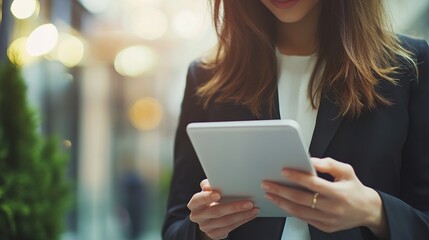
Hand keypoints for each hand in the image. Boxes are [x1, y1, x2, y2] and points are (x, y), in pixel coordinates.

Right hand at [187, 179, 259, 239]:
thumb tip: (209, 186)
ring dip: (242, 215)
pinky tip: (250, 215)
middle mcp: (198, 216)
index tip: (218, 194)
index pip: (198, 200)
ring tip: (254, 208)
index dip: (207, 197)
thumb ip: (208, 184)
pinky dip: (242, 220)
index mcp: (194, 204)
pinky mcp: (214, 234)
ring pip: (226, 221)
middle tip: (249, 202)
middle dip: (234, 207)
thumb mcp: (208, 190)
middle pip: (216, 212)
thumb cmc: (210, 198)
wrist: (209, 216)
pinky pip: (230, 228)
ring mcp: (206, 227)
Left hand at [261, 158, 386, 237]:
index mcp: (338, 193)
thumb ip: (329, 164)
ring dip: (281, 202)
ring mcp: (328, 220)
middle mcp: (332, 208)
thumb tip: (310, 161)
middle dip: (281, 191)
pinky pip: (304, 219)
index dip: (297, 177)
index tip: (283, 171)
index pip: (313, 184)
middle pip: (301, 199)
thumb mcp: (346, 171)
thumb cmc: (354, 188)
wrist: (367, 211)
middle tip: (267, 184)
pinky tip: (282, 203)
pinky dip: (291, 210)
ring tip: (270, 194)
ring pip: (299, 211)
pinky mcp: (325, 227)